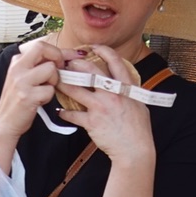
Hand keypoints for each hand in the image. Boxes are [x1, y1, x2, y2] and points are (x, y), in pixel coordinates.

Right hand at [0, 36, 68, 159]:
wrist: (5, 122)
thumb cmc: (19, 99)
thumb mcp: (24, 77)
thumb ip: (40, 65)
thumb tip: (67, 55)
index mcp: (17, 61)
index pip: (40, 45)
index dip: (58, 50)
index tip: (68, 58)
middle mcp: (17, 68)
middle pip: (43, 48)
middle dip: (57, 57)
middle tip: (60, 70)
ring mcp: (21, 81)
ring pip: (50, 69)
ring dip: (54, 80)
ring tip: (44, 90)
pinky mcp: (27, 96)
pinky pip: (50, 90)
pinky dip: (48, 97)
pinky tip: (39, 101)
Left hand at [56, 45, 155, 168]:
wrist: (134, 149)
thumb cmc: (138, 129)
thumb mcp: (139, 103)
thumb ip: (129, 91)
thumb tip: (124, 83)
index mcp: (126, 87)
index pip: (115, 61)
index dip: (102, 50)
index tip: (92, 48)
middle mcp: (112, 94)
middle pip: (90, 70)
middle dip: (75, 64)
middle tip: (67, 64)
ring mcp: (100, 107)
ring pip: (75, 90)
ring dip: (63, 84)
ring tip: (56, 82)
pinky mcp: (91, 122)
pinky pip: (72, 114)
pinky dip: (64, 113)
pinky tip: (60, 111)